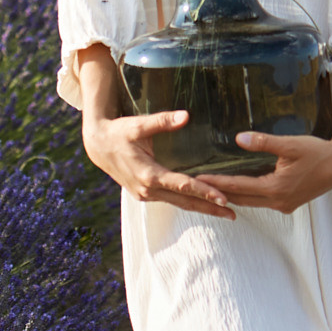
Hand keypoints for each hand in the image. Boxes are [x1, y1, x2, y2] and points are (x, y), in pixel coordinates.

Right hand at [82, 108, 237, 218]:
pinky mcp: (145, 195)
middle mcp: (148, 190)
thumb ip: (162, 121)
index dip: (205, 192)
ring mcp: (145, 195)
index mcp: (148, 175)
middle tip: (233, 214)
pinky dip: (188, 202)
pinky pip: (171, 200)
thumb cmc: (119, 132)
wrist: (97, 146)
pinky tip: (203, 204)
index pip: (183, 185)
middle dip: (210, 209)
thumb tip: (186, 116)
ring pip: (179, 204)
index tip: (224, 198)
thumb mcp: (138, 125)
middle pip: (185, 202)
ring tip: (225, 213)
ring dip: (202, 209)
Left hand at [197, 128, 331, 214]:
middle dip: (218, 192)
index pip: (238, 187)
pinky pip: (260, 201)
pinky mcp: (287, 203)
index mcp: (275, 189)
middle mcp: (277, 202)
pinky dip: (246, 195)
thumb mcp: (290, 144)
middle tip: (196, 186)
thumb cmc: (317, 152)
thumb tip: (238, 138)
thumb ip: (263, 142)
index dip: (217, 182)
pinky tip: (236, 188)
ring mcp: (283, 205)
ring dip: (231, 195)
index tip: (197, 178)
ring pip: (250, 203)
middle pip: (240, 199)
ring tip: (210, 188)